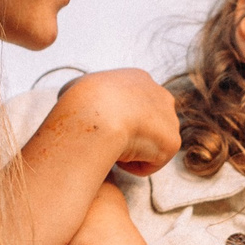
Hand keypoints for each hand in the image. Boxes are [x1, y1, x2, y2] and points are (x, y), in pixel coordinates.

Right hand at [53, 68, 181, 175]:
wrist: (97, 114)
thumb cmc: (81, 101)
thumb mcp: (73, 88)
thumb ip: (82, 96)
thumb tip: (77, 106)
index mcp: (139, 79)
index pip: (134, 104)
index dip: (116, 119)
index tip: (103, 128)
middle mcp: (161, 95)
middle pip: (148, 124)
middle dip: (130, 135)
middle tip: (108, 143)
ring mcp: (170, 119)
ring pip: (149, 145)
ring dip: (131, 151)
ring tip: (110, 150)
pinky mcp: (172, 143)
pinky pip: (149, 163)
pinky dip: (132, 166)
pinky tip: (118, 158)